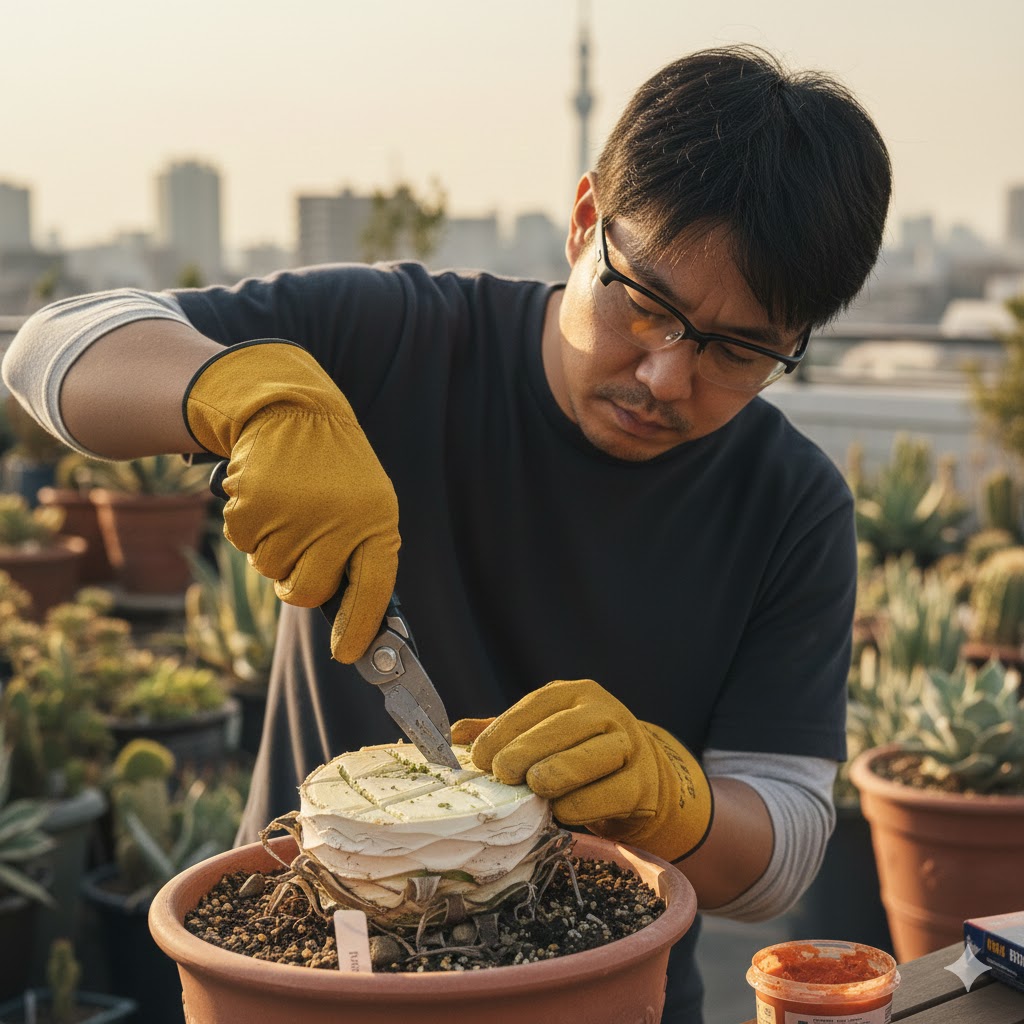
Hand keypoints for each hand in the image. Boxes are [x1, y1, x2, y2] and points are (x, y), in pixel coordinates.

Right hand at [184, 340, 398, 662]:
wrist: (291, 408)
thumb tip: (348, 615)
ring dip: (272, 548)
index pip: (372, 589)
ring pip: (271, 569)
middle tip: (298, 550)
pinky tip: (266, 496)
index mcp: (377, 521)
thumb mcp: (363, 504)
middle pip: (306, 591)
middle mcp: (341, 520)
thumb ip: (358, 554)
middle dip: (296, 581)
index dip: (358, 626)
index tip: (345, 655)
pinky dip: (248, 528)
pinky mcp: (255, 504)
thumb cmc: (332, 469)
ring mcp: (296, 514)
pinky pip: (244, 544)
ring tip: (288, 506)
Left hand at [460, 679, 712, 861]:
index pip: (537, 705)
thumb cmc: (579, 754)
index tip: (480, 758)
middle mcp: (605, 714)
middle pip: (564, 728)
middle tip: (502, 774)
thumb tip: (455, 736)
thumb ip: (503, 733)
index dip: (505, 729)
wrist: (643, 778)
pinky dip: (583, 803)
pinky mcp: (642, 784)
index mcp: (576, 694)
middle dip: (527, 751)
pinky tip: (561, 810)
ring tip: (533, 788)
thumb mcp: (543, 736)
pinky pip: (611, 792)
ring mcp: (629, 746)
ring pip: (593, 755)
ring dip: (558, 773)